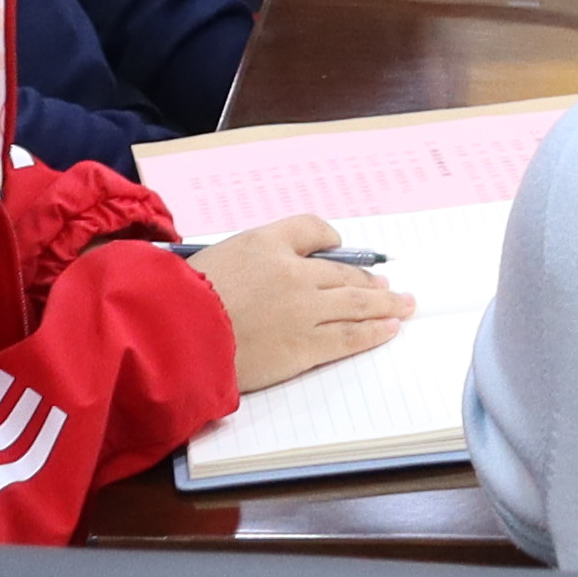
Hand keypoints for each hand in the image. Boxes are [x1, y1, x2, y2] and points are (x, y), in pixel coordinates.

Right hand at [190, 217, 410, 391]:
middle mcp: (293, 272)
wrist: (173, 334)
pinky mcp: (305, 347)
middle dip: (369, 279)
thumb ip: (247, 257)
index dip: (328, 242)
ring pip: (356, 302)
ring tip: (404, 305)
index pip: (309, 230)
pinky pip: (349, 336)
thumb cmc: (182, 298)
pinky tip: (389, 328)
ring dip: (385, 304)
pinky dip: (373, 331)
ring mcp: (304, 311)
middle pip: (343, 272)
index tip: (340, 251)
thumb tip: (270, 267)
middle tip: (389, 285)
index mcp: (266, 244)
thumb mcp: (212, 256)